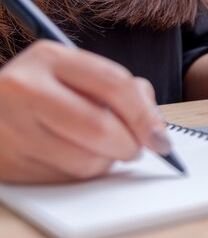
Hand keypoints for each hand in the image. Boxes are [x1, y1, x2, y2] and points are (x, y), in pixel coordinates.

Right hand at [0, 41, 165, 182]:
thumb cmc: (49, 92)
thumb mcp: (81, 76)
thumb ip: (124, 90)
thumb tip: (155, 128)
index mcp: (50, 58)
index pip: (113, 85)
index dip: (145, 116)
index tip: (161, 139)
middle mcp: (23, 88)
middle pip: (99, 128)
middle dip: (129, 145)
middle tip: (135, 150)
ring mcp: (9, 127)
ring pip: (84, 161)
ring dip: (106, 163)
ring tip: (100, 150)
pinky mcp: (5, 162)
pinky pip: (63, 179)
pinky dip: (80, 175)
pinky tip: (72, 158)